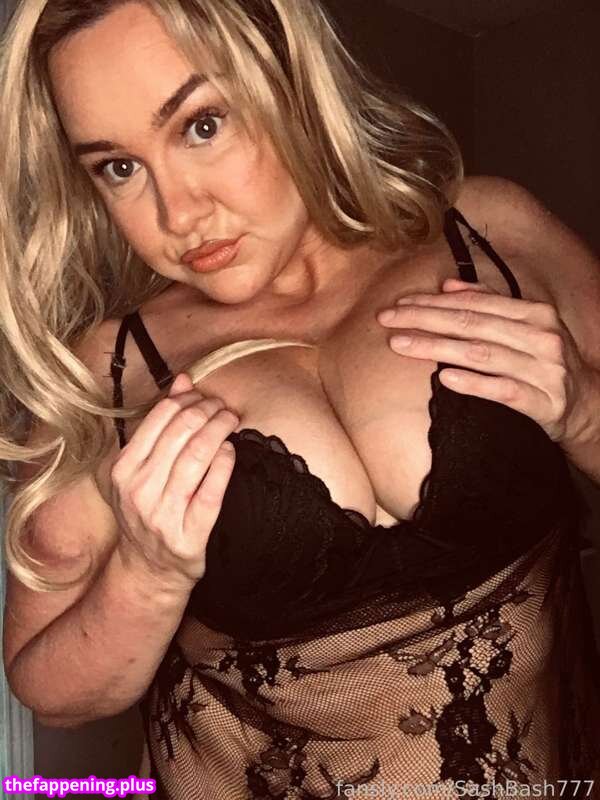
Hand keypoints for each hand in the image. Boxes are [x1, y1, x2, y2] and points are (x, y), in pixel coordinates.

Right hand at [109, 372, 238, 589]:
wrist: (149, 570)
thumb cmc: (147, 510)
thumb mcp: (142, 467)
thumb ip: (161, 423)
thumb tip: (183, 381)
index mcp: (123, 469)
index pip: (160, 417)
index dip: (188, 399)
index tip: (204, 397)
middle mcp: (139, 490)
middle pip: (182, 432)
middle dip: (208, 410)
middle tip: (223, 408)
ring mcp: (163, 513)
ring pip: (197, 456)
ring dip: (220, 430)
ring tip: (231, 421)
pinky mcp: (189, 534)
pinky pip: (211, 490)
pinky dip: (224, 464)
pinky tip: (231, 450)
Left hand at [376, 277, 598, 447]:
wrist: (588, 405)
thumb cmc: (546, 363)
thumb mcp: (525, 328)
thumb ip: (489, 305)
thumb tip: (448, 285)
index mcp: (534, 314)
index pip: (475, 303)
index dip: (435, 302)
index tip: (400, 304)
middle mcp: (541, 337)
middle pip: (472, 324)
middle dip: (424, 319)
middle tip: (388, 320)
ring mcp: (544, 370)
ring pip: (481, 354)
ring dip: (436, 348)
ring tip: (401, 344)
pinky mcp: (544, 403)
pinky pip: (503, 391)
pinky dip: (474, 383)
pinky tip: (445, 378)